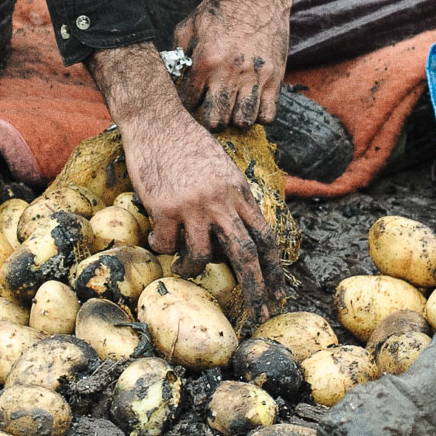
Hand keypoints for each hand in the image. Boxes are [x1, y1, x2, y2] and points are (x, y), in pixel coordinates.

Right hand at [129, 104, 275, 323]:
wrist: (157, 119)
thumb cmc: (187, 141)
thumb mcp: (222, 167)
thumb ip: (232, 196)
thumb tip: (238, 226)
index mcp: (239, 191)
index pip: (266, 236)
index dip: (275, 268)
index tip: (279, 292)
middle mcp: (221, 201)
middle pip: (245, 254)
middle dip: (256, 289)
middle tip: (261, 315)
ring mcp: (194, 206)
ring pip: (202, 256)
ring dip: (192, 268)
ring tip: (184, 265)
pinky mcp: (166, 208)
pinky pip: (167, 245)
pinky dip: (162, 247)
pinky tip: (156, 237)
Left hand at [175, 0, 310, 126]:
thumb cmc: (222, 7)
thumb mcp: (190, 24)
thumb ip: (178, 52)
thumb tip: (173, 76)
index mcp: (206, 60)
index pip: (188, 102)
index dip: (187, 103)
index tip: (191, 97)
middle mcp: (230, 72)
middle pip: (215, 121)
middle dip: (209, 118)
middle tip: (210, 107)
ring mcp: (255, 77)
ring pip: (242, 121)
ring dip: (234, 118)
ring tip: (231, 106)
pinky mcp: (276, 78)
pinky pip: (268, 115)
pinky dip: (259, 115)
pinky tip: (251, 102)